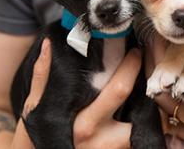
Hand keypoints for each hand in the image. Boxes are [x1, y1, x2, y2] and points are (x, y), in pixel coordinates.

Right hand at [12, 39, 141, 148]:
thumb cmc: (37, 137)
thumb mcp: (35, 108)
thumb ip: (42, 76)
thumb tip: (48, 44)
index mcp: (85, 124)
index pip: (118, 90)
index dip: (131, 67)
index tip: (135, 52)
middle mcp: (103, 141)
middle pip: (140, 111)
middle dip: (146, 90)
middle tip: (147, 70)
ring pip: (143, 127)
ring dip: (148, 108)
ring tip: (144, 89)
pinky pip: (139, 138)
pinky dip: (142, 122)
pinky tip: (138, 109)